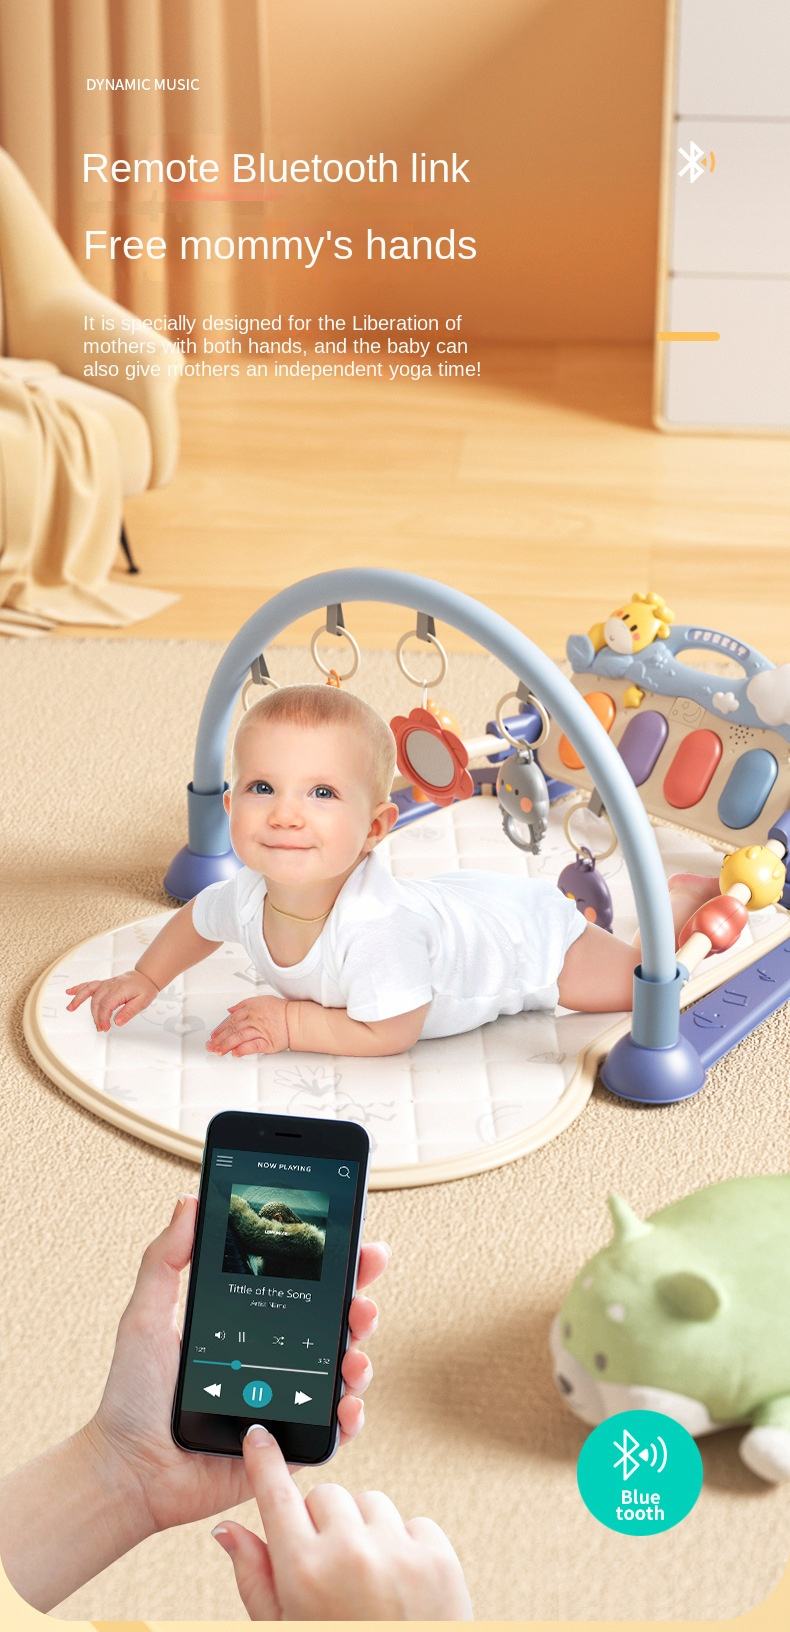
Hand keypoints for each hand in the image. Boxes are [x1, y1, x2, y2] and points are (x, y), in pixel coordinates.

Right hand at [65, 968, 158, 1030]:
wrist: (145, 977)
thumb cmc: (144, 989)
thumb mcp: (142, 1002)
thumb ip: (129, 1012)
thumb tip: (117, 1023)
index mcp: (119, 990)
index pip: (106, 1005)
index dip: (103, 1018)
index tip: (105, 1028)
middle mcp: (110, 985)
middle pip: (96, 1002)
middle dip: (96, 1017)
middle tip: (100, 1028)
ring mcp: (105, 984)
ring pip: (89, 992)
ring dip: (78, 1000)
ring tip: (70, 1009)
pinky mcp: (103, 984)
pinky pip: (89, 985)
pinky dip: (78, 988)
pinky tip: (69, 992)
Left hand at [86, 1196, 387, 1537]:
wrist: (129, 1468)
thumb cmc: (133, 1395)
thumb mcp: (146, 1315)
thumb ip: (165, 1259)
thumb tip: (190, 1201)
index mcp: (250, 1325)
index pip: (304, 1286)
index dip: (337, 1264)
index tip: (357, 1241)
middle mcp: (276, 1359)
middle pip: (334, 1324)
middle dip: (360, 1304)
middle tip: (362, 1297)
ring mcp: (287, 1402)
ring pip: (343, 1373)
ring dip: (359, 1357)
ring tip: (353, 1352)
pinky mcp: (290, 1445)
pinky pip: (334, 1431)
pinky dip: (351, 1415)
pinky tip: (346, 1402)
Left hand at [207, 995, 289, 1055]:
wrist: (295, 1019)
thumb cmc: (280, 1010)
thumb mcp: (260, 1000)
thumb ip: (242, 1005)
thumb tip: (230, 1010)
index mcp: (250, 1009)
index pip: (230, 1020)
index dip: (220, 1028)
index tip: (213, 1035)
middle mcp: (253, 1019)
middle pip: (231, 1029)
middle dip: (219, 1039)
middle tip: (210, 1046)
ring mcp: (259, 1031)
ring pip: (239, 1038)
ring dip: (227, 1045)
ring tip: (218, 1051)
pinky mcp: (267, 1042)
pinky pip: (252, 1046)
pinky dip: (243, 1050)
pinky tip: (235, 1053)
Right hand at [212, 1426, 472, 1620]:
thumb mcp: (283, 1626)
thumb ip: (254, 1576)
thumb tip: (227, 1529)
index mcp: (304, 1571)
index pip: (276, 1494)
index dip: (264, 1460)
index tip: (259, 1436)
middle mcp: (350, 1552)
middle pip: (326, 1494)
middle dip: (322, 1520)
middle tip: (328, 1564)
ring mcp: (398, 1551)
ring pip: (370, 1502)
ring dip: (365, 1529)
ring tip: (367, 1579)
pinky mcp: (437, 1556)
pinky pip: (413, 1522)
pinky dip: (404, 1545)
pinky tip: (399, 1585)